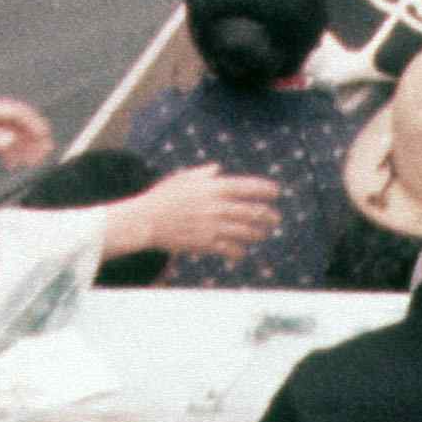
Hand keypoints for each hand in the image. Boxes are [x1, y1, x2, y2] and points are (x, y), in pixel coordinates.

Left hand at [0, 94, 53, 169]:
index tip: (46, 140)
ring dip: (21, 145)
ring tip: (30, 162)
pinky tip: (9, 163)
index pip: (19, 113)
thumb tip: (13, 143)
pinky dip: (7, 149)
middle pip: (17, 121)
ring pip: (9, 131)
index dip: (35, 125)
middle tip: (44, 154)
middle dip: (32, 136)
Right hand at [106, 167, 282, 267]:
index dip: (266, 189)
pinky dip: (238, 251)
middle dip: (268, 216)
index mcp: (214, 188)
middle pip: (252, 211)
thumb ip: (204, 174)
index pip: (249, 187)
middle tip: (275, 219)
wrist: (145, 221)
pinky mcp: (205, 243)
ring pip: (245, 232)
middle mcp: (217, 206)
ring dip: (258, 234)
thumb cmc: (163, 197)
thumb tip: (217, 169)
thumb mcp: (183, 178)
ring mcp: (212, 226)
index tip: (276, 192)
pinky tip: (241, 252)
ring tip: (263, 234)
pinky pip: (229, 248)